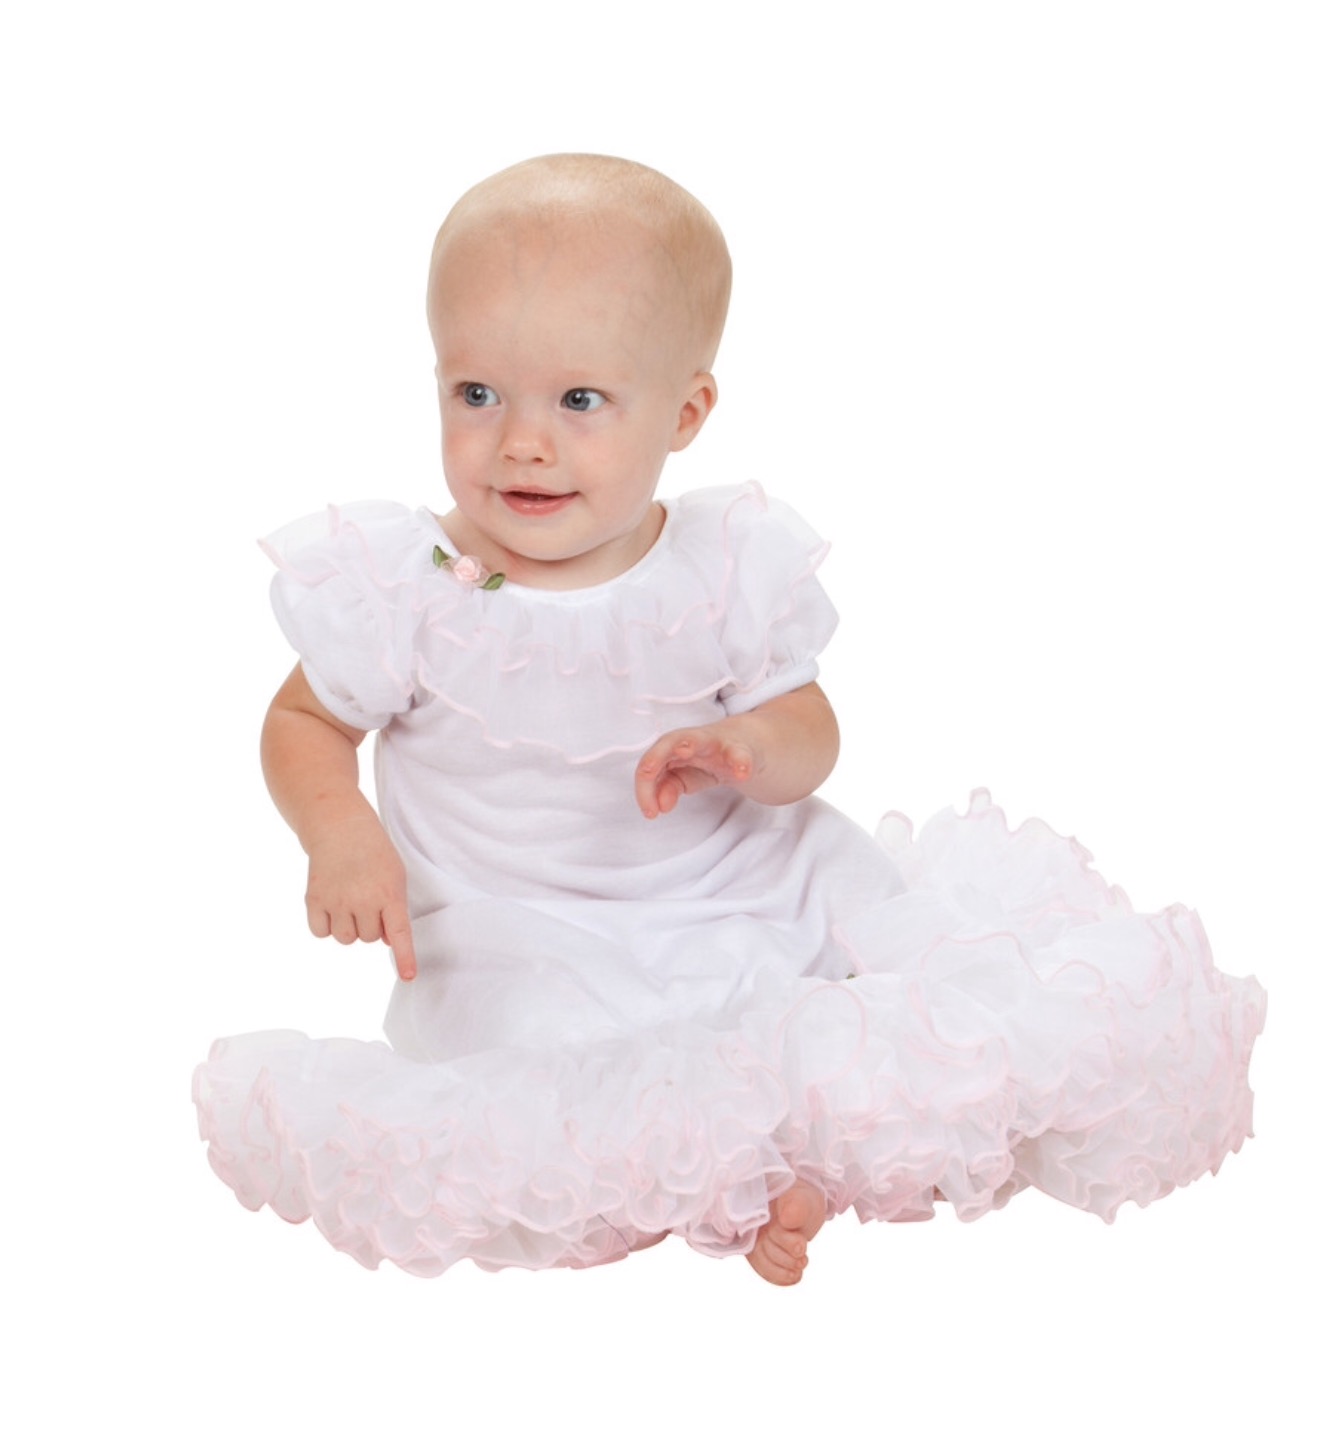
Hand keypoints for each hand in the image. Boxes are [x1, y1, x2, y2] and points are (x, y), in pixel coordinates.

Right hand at [304, 816, 417, 980]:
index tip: (409, 977)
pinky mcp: (314, 899)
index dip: (404, 957)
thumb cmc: (374, 853)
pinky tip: (330, 904)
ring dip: (349, 927)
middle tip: (366, 898)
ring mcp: (337, 901)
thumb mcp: (395, 876)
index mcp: (389, 893)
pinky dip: (326, 925)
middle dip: (370, 925)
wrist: (340, 827)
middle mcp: (363, 900)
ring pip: (346, 939)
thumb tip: (387, 941)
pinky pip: (321, 933)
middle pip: (369, 939)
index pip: (399, 933)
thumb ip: (394, 909)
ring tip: (349, 900)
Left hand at [635, 725, 758, 818]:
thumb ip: (669, 788)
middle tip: (646, 772)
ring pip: (700, 738)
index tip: (650, 812)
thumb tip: (658, 806)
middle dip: (655, 755)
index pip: (650, 765)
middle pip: (668, 742)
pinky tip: (741, 772)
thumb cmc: (708, 759)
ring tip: (685, 750)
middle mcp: (690, 741)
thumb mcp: (686, 777)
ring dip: (689, 743)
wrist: (747, 744)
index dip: (645, 789)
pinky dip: (740, 762)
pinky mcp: (740, 749)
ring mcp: (715, 742)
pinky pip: (739, 754)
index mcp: (672, 748)